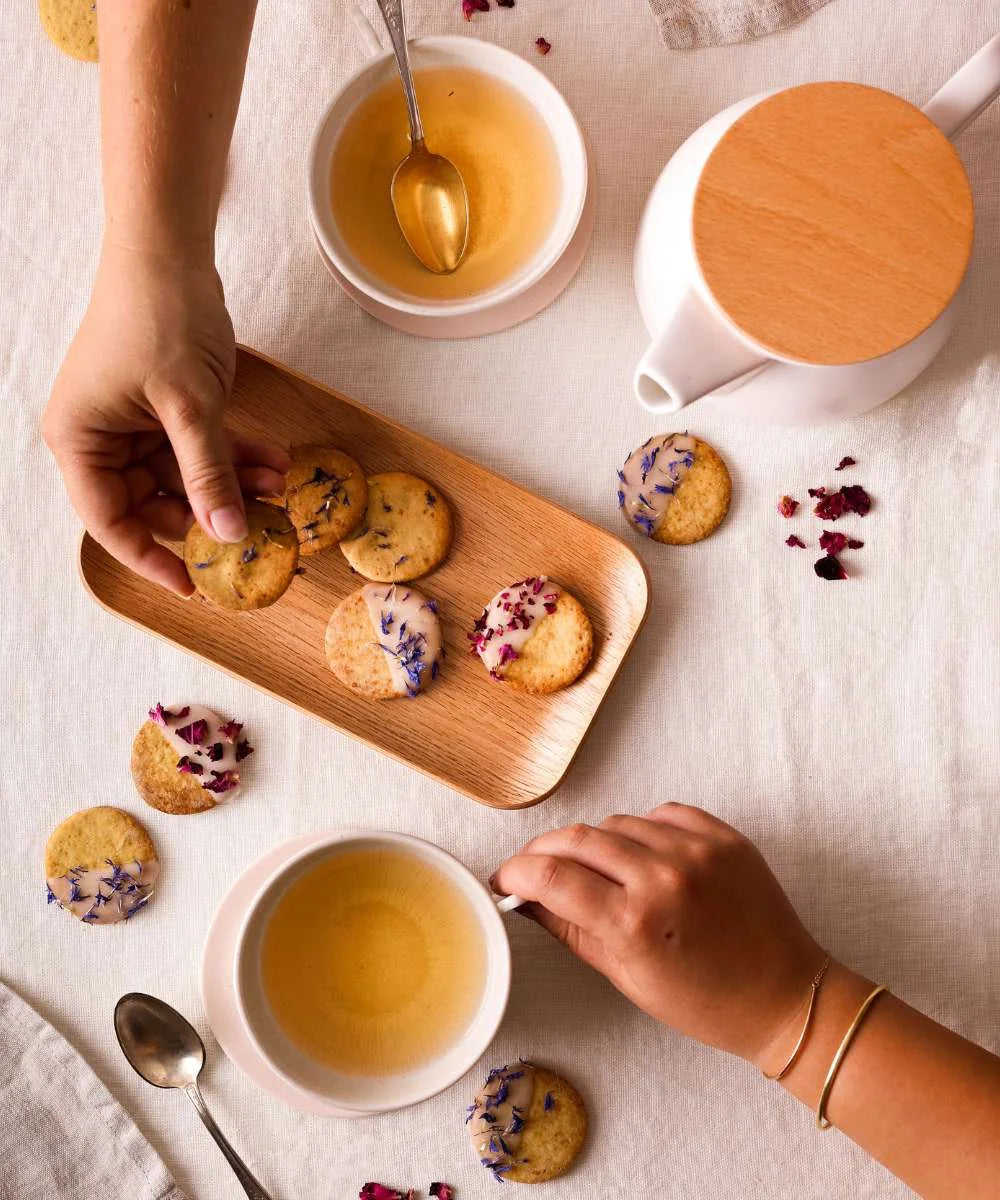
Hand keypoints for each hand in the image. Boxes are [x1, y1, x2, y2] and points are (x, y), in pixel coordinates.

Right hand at [42, 244, 290, 593]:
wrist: (170, 250)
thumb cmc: (158, 317)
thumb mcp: (189, 405)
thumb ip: (208, 473)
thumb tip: (228, 534)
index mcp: (80, 441)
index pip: (109, 521)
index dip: (151, 557)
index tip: (195, 583)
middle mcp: (102, 438)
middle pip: (153, 503)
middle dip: (210, 512)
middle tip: (260, 527)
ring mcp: (135, 423)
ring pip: (186, 477)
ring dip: (233, 482)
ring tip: (280, 487)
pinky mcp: (167, 408)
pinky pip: (201, 448)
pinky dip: (236, 455)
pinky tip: (276, 462)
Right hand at [492, 804, 824, 1065]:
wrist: (786, 996)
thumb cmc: (706, 1002)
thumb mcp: (626, 977)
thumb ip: (570, 928)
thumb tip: (527, 898)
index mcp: (635, 923)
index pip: (550, 876)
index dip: (516, 874)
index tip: (506, 881)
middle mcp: (664, 876)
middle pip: (577, 839)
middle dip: (544, 852)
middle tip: (534, 869)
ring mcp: (697, 850)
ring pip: (616, 822)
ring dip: (595, 843)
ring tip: (599, 872)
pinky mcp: (723, 836)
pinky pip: (661, 814)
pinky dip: (642, 830)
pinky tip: (642, 857)